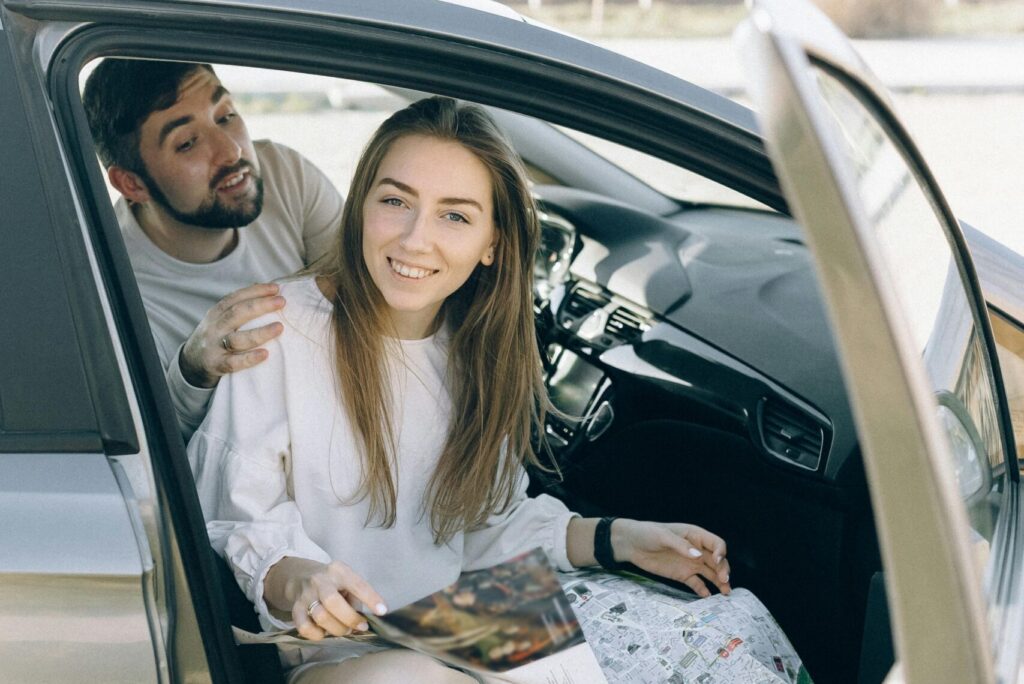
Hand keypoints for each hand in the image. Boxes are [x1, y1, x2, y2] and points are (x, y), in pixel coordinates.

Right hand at [179, 283, 284, 387]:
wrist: (189, 365)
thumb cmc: (215, 338)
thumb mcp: (220, 320)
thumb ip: (238, 309)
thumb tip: (267, 292)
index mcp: (216, 314)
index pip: (235, 298)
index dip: (255, 291)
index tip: (275, 288)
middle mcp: (214, 328)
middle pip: (237, 314)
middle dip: (260, 306)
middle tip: (282, 301)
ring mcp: (214, 347)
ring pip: (237, 339)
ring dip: (260, 332)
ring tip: (279, 327)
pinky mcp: (216, 366)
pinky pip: (233, 363)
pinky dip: (249, 359)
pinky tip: (265, 354)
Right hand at [265, 557, 387, 640]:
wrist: (301, 575)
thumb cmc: (333, 582)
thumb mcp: (347, 581)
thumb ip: (355, 599)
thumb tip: (361, 623)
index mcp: (339, 571)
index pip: (357, 584)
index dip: (370, 598)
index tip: (382, 611)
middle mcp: (320, 580)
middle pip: (333, 602)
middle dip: (350, 619)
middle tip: (361, 627)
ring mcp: (306, 593)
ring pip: (320, 616)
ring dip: (336, 629)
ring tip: (344, 630)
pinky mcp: (295, 607)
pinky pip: (304, 626)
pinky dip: (316, 634)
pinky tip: (324, 633)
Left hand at [613, 520, 730, 597]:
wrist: (631, 544)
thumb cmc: (647, 533)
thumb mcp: (663, 536)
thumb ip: (681, 545)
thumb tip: (698, 555)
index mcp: (695, 536)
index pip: (716, 543)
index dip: (721, 552)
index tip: (718, 560)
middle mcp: (696, 550)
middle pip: (717, 560)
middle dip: (723, 570)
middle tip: (724, 581)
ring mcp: (690, 563)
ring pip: (710, 573)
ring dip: (719, 582)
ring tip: (726, 593)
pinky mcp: (682, 574)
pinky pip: (696, 583)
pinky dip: (703, 589)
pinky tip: (707, 596)